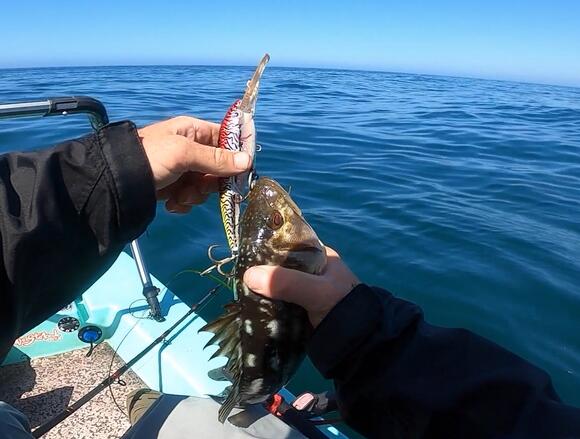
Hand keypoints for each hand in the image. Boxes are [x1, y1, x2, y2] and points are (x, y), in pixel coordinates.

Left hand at [138, 116, 250, 212]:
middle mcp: (190, 149)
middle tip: (200, 186)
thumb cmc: (149, 157)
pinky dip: (184, 203)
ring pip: (205, 186)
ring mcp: (182, 170)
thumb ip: (216, 158)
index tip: (241, 171)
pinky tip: (171, 203)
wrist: (116, 182)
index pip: (225, 138)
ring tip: (179, 196)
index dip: (235, 154)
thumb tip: (248, 161)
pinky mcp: (173, 188)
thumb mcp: (184, 154)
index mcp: (192, 131)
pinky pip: (191, 197)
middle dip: (210, 181)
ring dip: (195, 195)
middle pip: (218, 167)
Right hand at [243, 247, 359, 327]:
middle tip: (238, 274)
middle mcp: (311, 271)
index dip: (268, 246)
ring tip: (240, 290)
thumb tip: (249, 275)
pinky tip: (249, 306)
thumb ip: (286, 282)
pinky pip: (277, 302)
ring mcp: (305, 292)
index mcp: (320, 256)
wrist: (357, 347)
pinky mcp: (298, 311)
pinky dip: (266, 305)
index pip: (289, 244)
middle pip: (280, 266)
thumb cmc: (342, 309)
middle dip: (261, 271)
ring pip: (276, 285)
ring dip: (261, 289)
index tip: (245, 252)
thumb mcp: (316, 291)